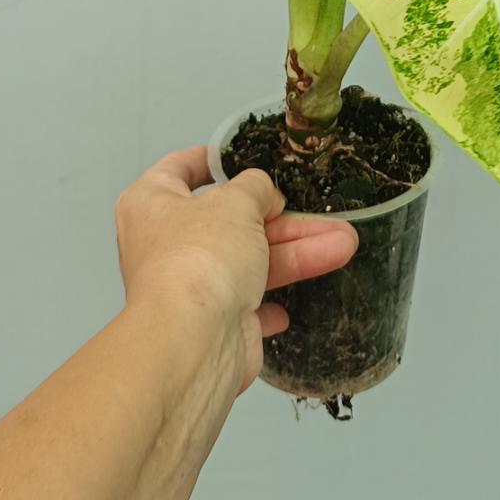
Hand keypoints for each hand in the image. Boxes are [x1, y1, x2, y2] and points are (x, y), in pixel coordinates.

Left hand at [115, 146, 357, 393]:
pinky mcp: (213, 324)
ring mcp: (190, 287)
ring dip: (297, 254)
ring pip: (249, 262)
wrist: (195, 342)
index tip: (243, 157)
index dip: (213, 161)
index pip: (179, 169)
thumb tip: (264, 195)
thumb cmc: (203, 254)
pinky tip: (298, 300)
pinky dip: (272, 303)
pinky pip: (248, 305)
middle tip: (325, 214)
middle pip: (230, 221)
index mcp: (152, 203)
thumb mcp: (237, 202)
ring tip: (346, 245)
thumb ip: (256, 188)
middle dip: (284, 219)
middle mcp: (166, 244)